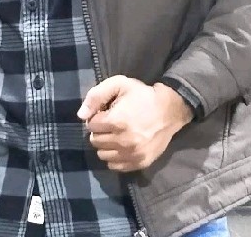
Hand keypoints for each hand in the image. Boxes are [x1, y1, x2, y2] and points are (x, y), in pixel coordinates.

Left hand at [77, 76, 192, 172]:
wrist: (169, 110)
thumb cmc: (142, 95)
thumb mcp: (119, 84)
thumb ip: (96, 96)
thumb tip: (81, 115)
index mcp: (116, 121)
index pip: (91, 125)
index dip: (97, 117)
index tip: (106, 112)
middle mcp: (123, 141)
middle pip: (95, 141)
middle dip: (100, 131)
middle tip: (111, 123)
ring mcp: (132, 154)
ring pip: (103, 155)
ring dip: (106, 145)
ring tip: (116, 134)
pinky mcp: (140, 163)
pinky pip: (115, 166)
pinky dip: (114, 157)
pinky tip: (121, 145)